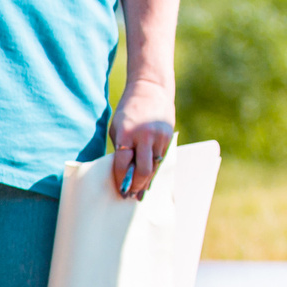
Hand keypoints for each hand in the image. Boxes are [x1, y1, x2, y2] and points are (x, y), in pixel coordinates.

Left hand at [110, 80, 175, 200]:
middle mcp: (143, 137)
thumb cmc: (128, 111)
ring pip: (154, 167)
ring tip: (140, 193)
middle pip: (142, 170)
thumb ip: (120, 147)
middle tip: (131, 196)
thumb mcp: (118, 127)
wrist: (150, 90)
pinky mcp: (168, 138)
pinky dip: (155, 170)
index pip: (122, 164)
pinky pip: (161, 159)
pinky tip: (150, 179)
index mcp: (126, 134)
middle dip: (136, 185)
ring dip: (147, 181)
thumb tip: (122, 172)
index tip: (119, 190)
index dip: (120, 179)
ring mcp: (158, 137)